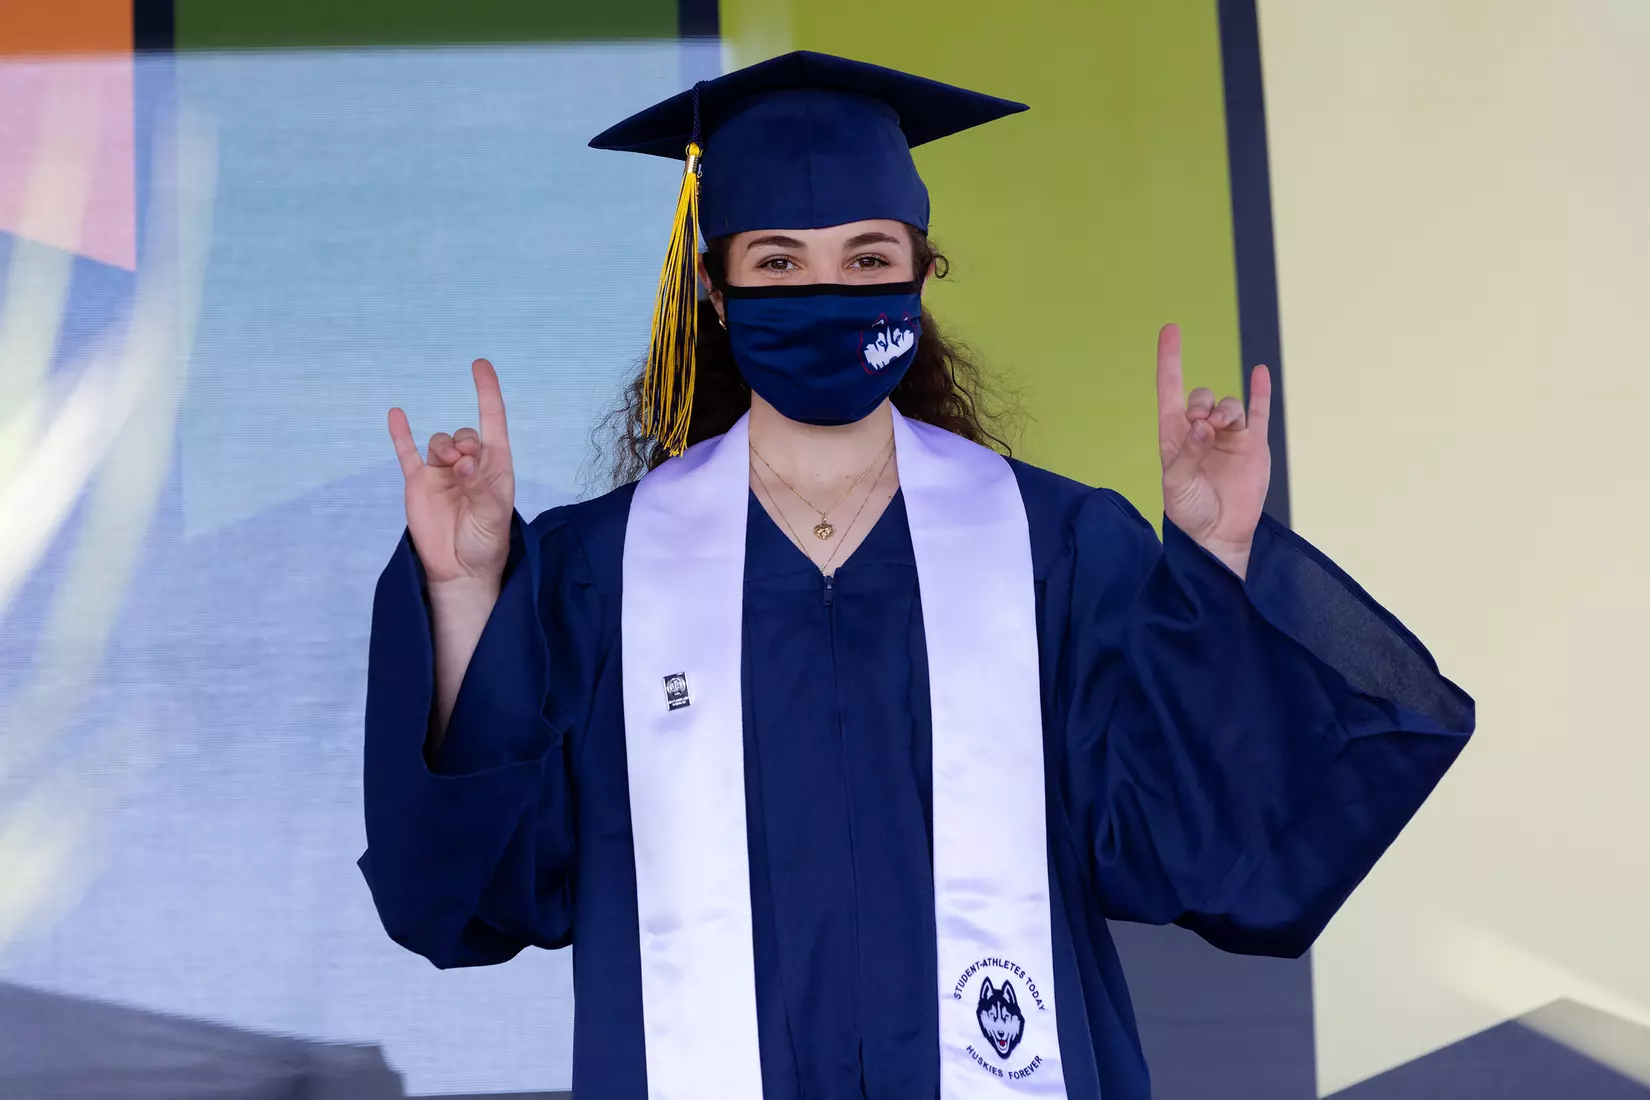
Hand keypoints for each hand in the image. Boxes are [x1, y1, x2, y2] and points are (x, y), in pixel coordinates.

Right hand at [388, 358, 515, 589]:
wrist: (460, 571)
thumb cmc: (486, 543)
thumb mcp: (493, 517)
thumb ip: (481, 488)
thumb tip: (464, 462)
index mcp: (495, 468)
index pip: (493, 421)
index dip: (488, 393)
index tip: (481, 366)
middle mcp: (469, 465)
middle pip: (464, 434)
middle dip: (464, 441)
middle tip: (466, 465)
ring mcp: (442, 473)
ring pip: (439, 442)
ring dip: (443, 447)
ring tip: (451, 468)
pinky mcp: (419, 484)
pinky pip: (407, 453)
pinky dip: (401, 434)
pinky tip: (397, 414)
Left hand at [1155, 324, 1270, 577]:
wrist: (1219, 537)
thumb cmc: (1189, 513)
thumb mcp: (1177, 484)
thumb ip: (1187, 453)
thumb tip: (1202, 426)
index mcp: (1175, 436)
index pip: (1170, 389)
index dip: (1170, 360)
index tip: (1171, 330)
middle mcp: (1201, 432)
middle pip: (1202, 396)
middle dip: (1203, 401)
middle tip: (1203, 423)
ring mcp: (1229, 437)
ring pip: (1230, 405)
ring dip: (1226, 409)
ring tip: (1222, 427)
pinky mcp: (1254, 446)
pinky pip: (1260, 412)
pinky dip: (1260, 391)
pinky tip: (1258, 372)